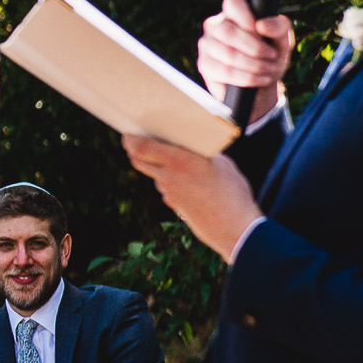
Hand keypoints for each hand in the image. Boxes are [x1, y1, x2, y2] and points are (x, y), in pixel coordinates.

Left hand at [124, 136, 263, 262]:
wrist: (234, 228)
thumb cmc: (232, 193)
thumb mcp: (221, 163)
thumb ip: (201, 154)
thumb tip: (192, 149)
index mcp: (179, 160)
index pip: (142, 147)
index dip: (131, 140)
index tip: (127, 134)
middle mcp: (168, 176)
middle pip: (139, 161)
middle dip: (135, 151)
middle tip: (135, 144)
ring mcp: (168, 192)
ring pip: (154, 175)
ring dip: (157, 167)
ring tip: (171, 160)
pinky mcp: (173, 205)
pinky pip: (166, 188)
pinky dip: (170, 182)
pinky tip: (187, 181)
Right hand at [198, 0, 296, 124]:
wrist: (262, 83)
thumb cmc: (270, 55)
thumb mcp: (282, 39)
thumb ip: (279, 26)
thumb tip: (261, 25)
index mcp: (233, 13)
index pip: (232, 3)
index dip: (247, 18)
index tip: (261, 32)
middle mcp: (215, 26)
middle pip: (228, 32)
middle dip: (255, 48)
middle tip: (271, 56)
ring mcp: (207, 45)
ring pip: (228, 54)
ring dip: (254, 65)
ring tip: (268, 69)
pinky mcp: (204, 65)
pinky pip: (225, 72)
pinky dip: (248, 77)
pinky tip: (259, 79)